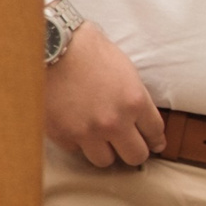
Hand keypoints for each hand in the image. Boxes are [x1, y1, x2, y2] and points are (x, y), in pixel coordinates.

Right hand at [43, 19, 165, 167]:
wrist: (50, 45)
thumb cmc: (88, 49)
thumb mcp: (124, 69)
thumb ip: (135, 97)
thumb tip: (142, 118)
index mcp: (135, 102)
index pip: (155, 133)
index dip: (155, 140)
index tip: (153, 143)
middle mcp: (114, 122)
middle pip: (136, 156)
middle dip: (134, 150)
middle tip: (128, 145)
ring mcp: (87, 132)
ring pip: (105, 161)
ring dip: (104, 150)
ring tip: (99, 139)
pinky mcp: (63, 135)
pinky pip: (76, 150)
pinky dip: (77, 141)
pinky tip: (75, 126)